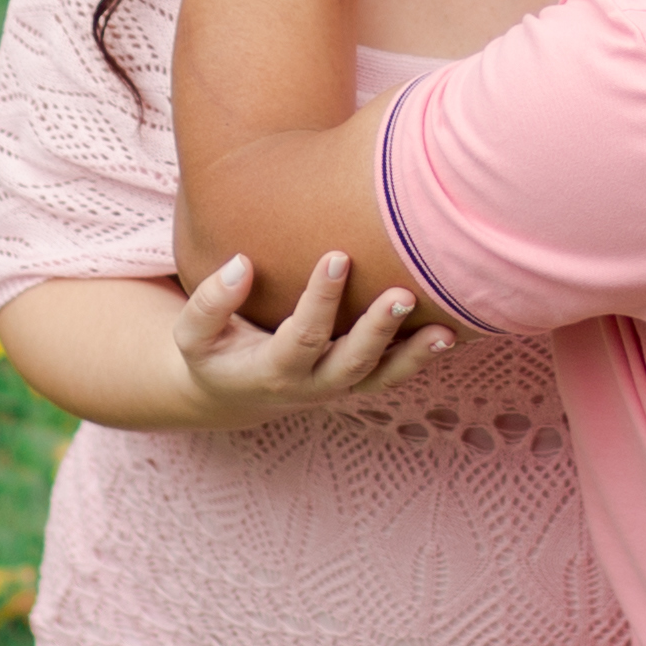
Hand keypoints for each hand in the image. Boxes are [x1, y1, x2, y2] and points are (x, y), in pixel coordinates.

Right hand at [164, 246, 443, 429]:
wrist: (232, 391)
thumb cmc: (214, 351)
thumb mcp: (193, 336)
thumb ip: (209, 303)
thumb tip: (241, 264)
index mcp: (271, 372)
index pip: (302, 337)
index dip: (320, 300)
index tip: (338, 254)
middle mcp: (312, 385)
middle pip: (352, 363)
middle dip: (377, 330)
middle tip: (400, 293)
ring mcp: (340, 386)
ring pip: (383, 377)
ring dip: (415, 355)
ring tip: (444, 330)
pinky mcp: (359, 380)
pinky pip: (395, 373)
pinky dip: (423, 357)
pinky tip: (452, 332)